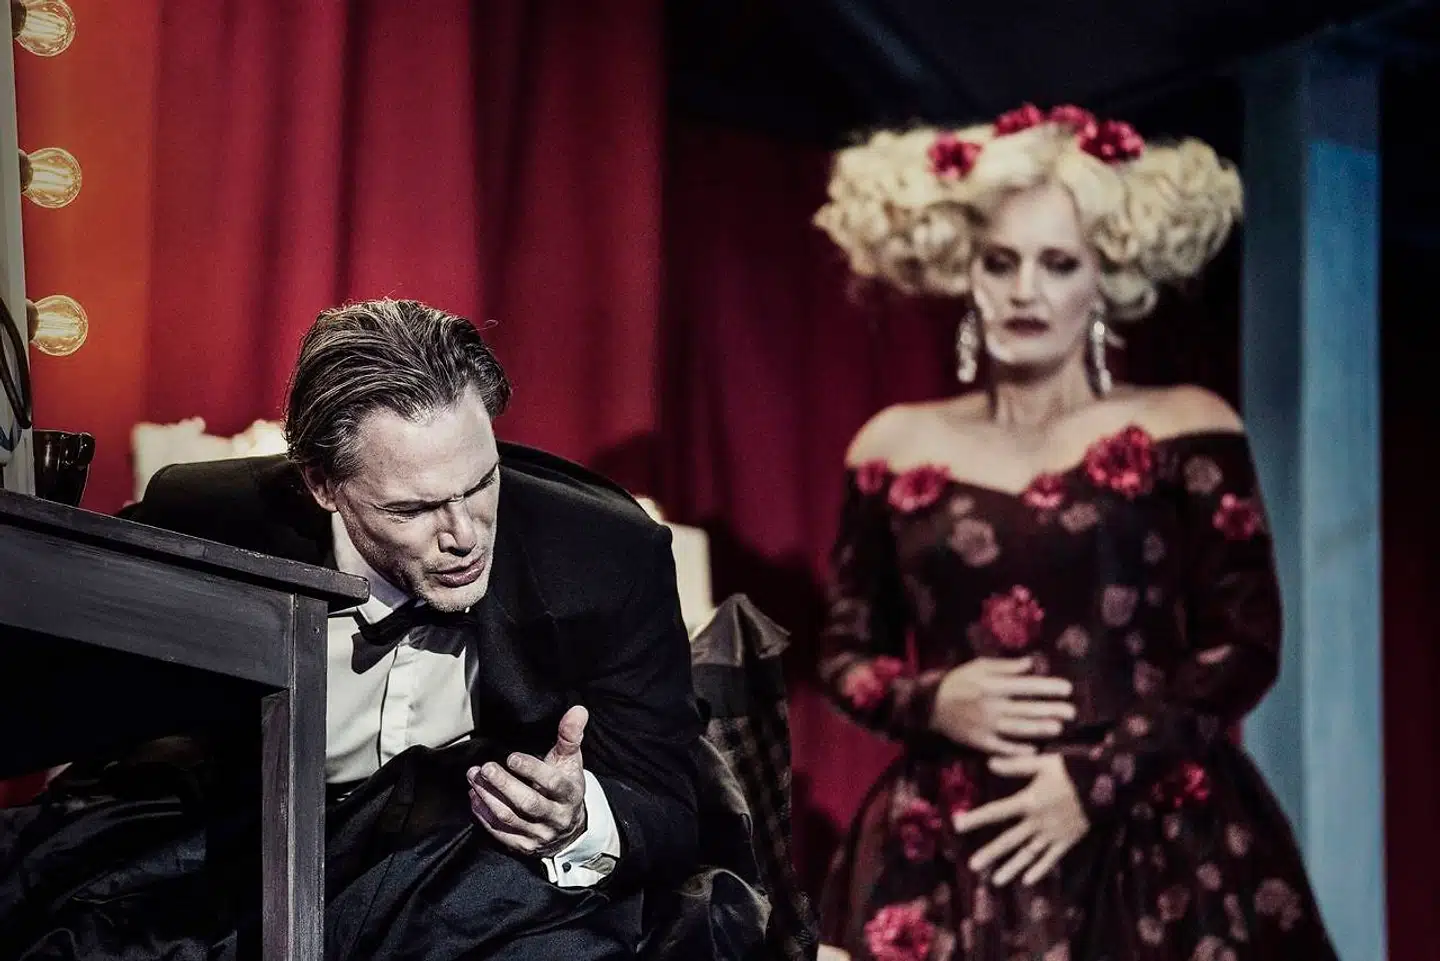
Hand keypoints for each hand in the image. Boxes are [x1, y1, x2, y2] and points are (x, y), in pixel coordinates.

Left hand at [467, 705, 588, 856]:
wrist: (569, 828)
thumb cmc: (565, 785)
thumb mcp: (570, 761)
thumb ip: (570, 735)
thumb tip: (578, 710)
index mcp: (569, 794)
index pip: (552, 783)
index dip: (531, 770)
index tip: (511, 757)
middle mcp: (556, 817)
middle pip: (528, 803)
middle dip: (503, 785)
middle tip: (484, 768)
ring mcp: (539, 834)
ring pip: (510, 818)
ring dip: (488, 797)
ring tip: (473, 778)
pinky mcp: (524, 846)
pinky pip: (501, 833)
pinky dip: (484, 816)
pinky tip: (474, 798)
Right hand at [929, 657, 1074, 754]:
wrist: (930, 705)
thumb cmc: (958, 682)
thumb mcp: (979, 666)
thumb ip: (1006, 666)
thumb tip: (1031, 663)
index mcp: (993, 685)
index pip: (1026, 686)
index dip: (1048, 687)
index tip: (1067, 688)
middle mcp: (991, 705)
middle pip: (1026, 708)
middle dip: (1050, 709)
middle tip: (1072, 712)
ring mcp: (986, 725)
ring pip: (1017, 728)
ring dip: (1039, 729)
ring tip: (1058, 728)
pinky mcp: (979, 741)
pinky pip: (1001, 747)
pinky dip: (1017, 750)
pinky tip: (1034, 749)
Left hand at [952, 754, 1088, 885]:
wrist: (1105, 783)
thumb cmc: (1071, 770)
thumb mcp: (1041, 762)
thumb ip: (1015, 765)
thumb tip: (989, 763)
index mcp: (1029, 801)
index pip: (997, 811)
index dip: (976, 818)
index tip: (957, 824)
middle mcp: (1038, 822)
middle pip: (1010, 840)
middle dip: (991, 853)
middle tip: (973, 866)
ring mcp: (1052, 834)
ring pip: (1029, 854)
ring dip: (1012, 867)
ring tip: (995, 881)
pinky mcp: (1067, 841)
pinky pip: (1051, 858)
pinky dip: (1039, 869)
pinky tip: (1027, 881)